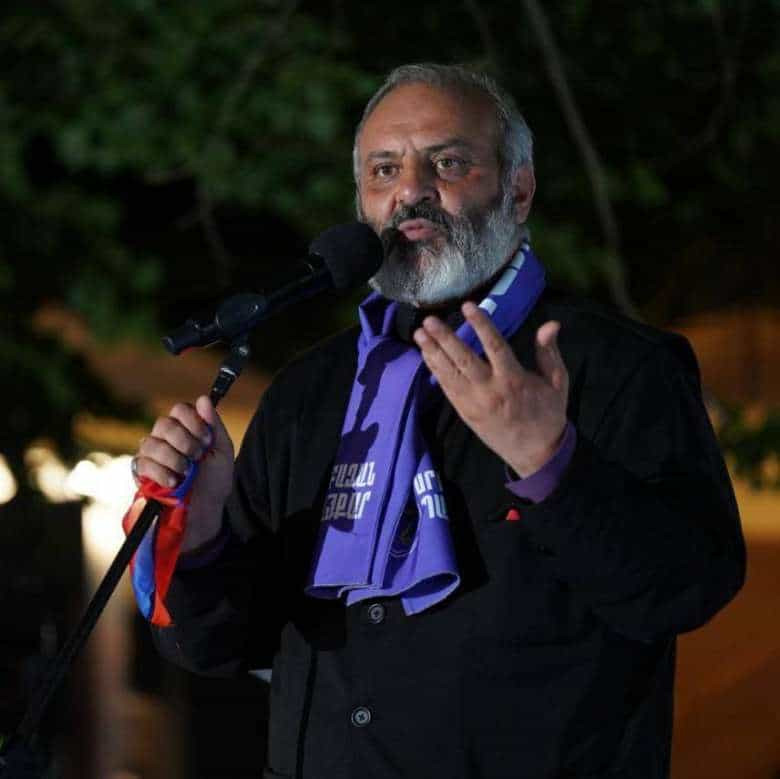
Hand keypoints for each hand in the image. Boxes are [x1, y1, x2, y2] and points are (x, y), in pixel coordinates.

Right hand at [133, 395, 233, 553]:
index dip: (193, 422)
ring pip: (151, 443)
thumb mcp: (222, 451)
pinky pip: (142, 463)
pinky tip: (174, 482)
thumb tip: (203, 398)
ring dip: (174, 458)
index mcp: (187, 428)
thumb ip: (213, 424)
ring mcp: (151, 454)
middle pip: (163, 423)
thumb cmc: (215, 481)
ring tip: (186, 472)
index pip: (180, 409)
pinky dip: (162, 473)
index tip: (206, 440)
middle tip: (197, 457)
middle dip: (184, 441)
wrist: (205, 511)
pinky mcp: (141, 472)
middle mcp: (166, 437)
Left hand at [413, 301, 568, 476]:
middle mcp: (490, 389)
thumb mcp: (557, 382)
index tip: (468, 306)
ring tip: (419, 333)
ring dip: (432, 352)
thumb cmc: (548, 413)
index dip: (480, 324)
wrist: (536, 453)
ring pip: (449, 373)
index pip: (494, 346)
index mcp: (514, 379)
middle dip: (444, 338)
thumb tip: (551, 324)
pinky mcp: (464, 412)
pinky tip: (426, 354)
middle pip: (463, 359)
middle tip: (429, 320)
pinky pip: (446, 388)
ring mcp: (473, 402)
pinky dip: (435, 370)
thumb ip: (549, 352)